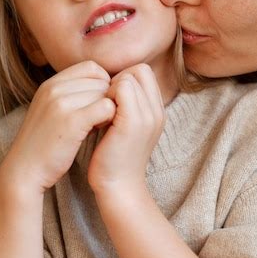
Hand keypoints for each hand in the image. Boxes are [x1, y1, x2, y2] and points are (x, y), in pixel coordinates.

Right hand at [2, 61, 115, 192]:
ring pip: (105, 93)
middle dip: (106, 97)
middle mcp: (54, 88)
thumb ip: (69, 95)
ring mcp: (61, 103)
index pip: (91, 67)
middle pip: (100, 80)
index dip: (102, 83)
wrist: (24, 171)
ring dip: (107, 109)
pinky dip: (108, 118)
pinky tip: (98, 129)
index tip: (98, 102)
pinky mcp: (72, 121)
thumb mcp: (50, 110)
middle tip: (98, 117)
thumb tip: (101, 85)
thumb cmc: (42, 144)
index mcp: (50, 84)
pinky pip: (106, 108)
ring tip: (96, 124)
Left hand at [88, 63, 164, 192]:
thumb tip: (110, 83)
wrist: (118, 187)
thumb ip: (126, 106)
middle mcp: (157, 111)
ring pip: (129, 76)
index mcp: (157, 111)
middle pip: (140, 70)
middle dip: (118, 79)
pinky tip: (99, 115)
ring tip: (102, 111)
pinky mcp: (133, 121)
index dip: (124, 79)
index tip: (110, 100)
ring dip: (110, 88)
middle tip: (105, 104)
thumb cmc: (114, 158)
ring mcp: (148, 115)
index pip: (144, 72)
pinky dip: (106, 95)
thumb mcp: (125, 127)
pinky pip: (121, 88)